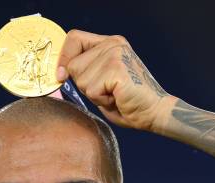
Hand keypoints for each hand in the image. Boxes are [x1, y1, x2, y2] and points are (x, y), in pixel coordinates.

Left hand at [56, 30, 174, 131]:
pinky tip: (118, 99)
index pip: (74, 38)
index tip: (61, 75)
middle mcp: (113, 44)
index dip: (64, 57)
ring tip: (114, 95)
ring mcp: (115, 54)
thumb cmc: (129, 103)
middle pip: (74, 64)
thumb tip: (59, 73)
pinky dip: (102, 101)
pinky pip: (92, 90)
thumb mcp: (102, 82)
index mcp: (110, 43)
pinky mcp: (116, 69)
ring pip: (81, 80)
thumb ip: (85, 73)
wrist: (155, 113)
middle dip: (84, 85)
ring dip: (94, 95)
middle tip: (107, 91)